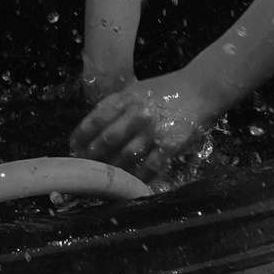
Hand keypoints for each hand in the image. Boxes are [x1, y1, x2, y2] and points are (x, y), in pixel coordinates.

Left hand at [71, 68, 219, 181]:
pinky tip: (132, 183)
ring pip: (125, 156)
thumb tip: (93, 130)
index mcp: (125, 98)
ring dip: (113, 170)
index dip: (81, 136)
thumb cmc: (166, 90)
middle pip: (107, 140)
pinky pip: (149, 166)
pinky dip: (139, 177)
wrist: (200, 89)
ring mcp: (152, 130)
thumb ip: (117, 107)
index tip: (74, 148)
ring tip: (106, 178)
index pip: (95, 119)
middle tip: (86, 168)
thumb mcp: (136, 91)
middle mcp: (136, 114)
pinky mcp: (169, 144)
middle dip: (93, 157)